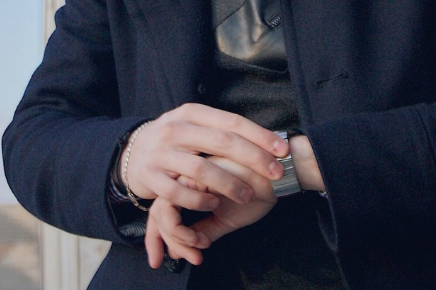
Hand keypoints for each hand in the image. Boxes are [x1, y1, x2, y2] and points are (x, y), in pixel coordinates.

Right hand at [122, 103, 287, 212]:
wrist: (131, 153)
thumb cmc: (175, 141)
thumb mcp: (194, 126)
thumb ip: (222, 130)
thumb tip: (267, 140)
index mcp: (191, 113)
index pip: (231, 122)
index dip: (259, 136)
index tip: (282, 150)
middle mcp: (175, 129)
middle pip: (221, 142)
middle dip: (253, 158)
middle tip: (275, 173)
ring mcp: (160, 153)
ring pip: (201, 169)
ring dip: (228, 184)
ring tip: (247, 195)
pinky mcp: (149, 176)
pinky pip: (177, 192)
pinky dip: (198, 201)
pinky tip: (213, 205)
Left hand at [145, 156, 277, 267]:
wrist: (278, 178)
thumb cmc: (256, 194)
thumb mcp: (225, 220)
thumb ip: (202, 231)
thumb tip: (175, 253)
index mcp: (190, 186)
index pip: (163, 212)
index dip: (157, 238)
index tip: (161, 260)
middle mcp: (184, 179)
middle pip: (157, 212)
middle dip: (168, 242)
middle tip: (189, 258)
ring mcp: (187, 175)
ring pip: (161, 211)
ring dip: (176, 238)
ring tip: (198, 249)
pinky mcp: (192, 177)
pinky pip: (172, 209)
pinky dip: (182, 232)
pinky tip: (203, 241)